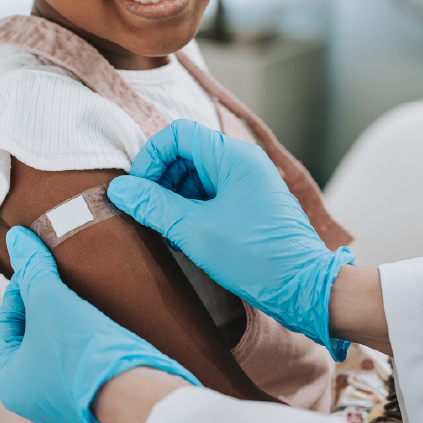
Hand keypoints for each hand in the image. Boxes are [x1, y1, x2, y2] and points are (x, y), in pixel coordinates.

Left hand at [0, 227, 188, 422]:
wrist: (136, 394)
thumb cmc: (80, 351)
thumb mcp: (50, 300)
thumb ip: (33, 269)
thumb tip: (16, 238)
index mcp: (10, 383)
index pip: (6, 325)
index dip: (20, 290)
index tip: (40, 268)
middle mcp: (32, 402)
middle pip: (31, 341)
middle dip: (43, 308)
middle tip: (59, 280)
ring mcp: (65, 407)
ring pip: (58, 354)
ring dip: (67, 325)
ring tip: (80, 297)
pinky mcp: (96, 406)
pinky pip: (83, 368)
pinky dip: (86, 346)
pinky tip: (101, 324)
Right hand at [102, 118, 354, 351]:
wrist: (303, 288)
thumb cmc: (256, 257)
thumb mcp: (194, 231)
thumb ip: (153, 206)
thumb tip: (119, 190)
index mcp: (234, 157)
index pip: (178, 134)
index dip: (150, 157)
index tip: (138, 189)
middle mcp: (244, 162)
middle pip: (186, 153)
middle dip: (161, 180)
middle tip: (149, 212)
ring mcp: (249, 183)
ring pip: (197, 176)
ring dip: (174, 198)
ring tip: (168, 230)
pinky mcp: (250, 204)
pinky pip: (211, 195)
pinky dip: (192, 210)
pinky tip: (186, 236)